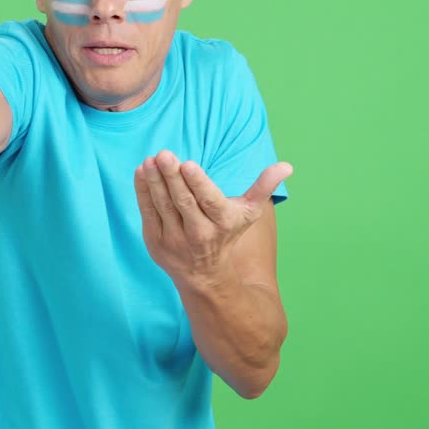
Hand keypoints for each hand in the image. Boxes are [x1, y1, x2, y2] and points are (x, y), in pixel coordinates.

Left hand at [134, 150, 292, 283]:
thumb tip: (287, 166)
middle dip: (172, 178)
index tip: (188, 164)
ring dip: (155, 182)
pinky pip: (148, 213)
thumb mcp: (248, 213)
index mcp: (222, 223)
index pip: (208, 201)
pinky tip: (141, 171)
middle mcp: (199, 234)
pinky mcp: (156, 242)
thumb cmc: (227, 233)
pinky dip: (143, 192)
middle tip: (164, 154)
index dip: (198, 183)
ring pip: (163, 206)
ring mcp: (175, 240)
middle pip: (183, 202)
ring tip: (150, 160)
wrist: (204, 274)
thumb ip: (264, 187)